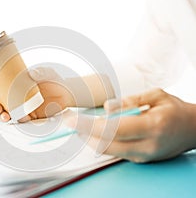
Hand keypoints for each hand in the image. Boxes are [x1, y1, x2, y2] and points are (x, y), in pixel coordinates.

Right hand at [0, 67, 73, 121]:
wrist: (68, 94)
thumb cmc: (55, 80)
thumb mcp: (48, 73)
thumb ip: (41, 72)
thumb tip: (32, 73)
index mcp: (16, 84)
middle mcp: (17, 96)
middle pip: (0, 103)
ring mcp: (23, 107)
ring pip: (8, 113)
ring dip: (3, 116)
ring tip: (6, 116)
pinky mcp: (31, 116)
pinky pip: (22, 120)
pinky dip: (19, 121)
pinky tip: (21, 119)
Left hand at [67, 88, 195, 162]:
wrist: (192, 129)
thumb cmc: (174, 109)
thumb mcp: (155, 95)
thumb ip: (129, 101)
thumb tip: (106, 108)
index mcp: (152, 125)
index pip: (112, 128)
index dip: (88, 125)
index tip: (71, 119)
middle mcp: (147, 145)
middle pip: (105, 143)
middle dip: (84, 133)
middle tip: (70, 122)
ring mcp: (144, 155)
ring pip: (108, 150)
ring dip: (90, 138)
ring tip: (79, 126)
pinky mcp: (141, 159)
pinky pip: (115, 152)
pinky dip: (101, 142)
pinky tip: (95, 133)